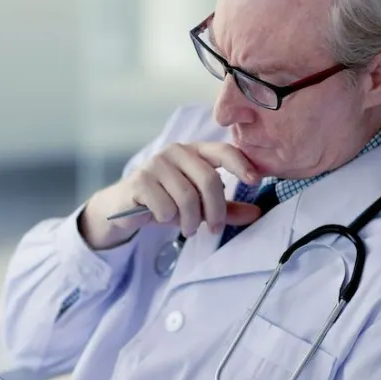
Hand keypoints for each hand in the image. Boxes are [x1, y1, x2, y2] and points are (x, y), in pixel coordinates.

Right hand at [79, 141, 262, 248]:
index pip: (222, 150)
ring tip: (187, 228)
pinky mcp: (139, 180)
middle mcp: (176, 152)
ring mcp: (156, 164)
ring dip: (190, 220)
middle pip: (208, 180)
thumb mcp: (198, 206)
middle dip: (215, 210)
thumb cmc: (165, 202)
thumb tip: (257, 213)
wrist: (123, 208)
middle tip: (213, 229)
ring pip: (187, 196)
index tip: (254, 180)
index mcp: (194, 152)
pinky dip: (167, 218)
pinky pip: (165, 205)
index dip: (240, 164)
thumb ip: (226, 208)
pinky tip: (162, 218)